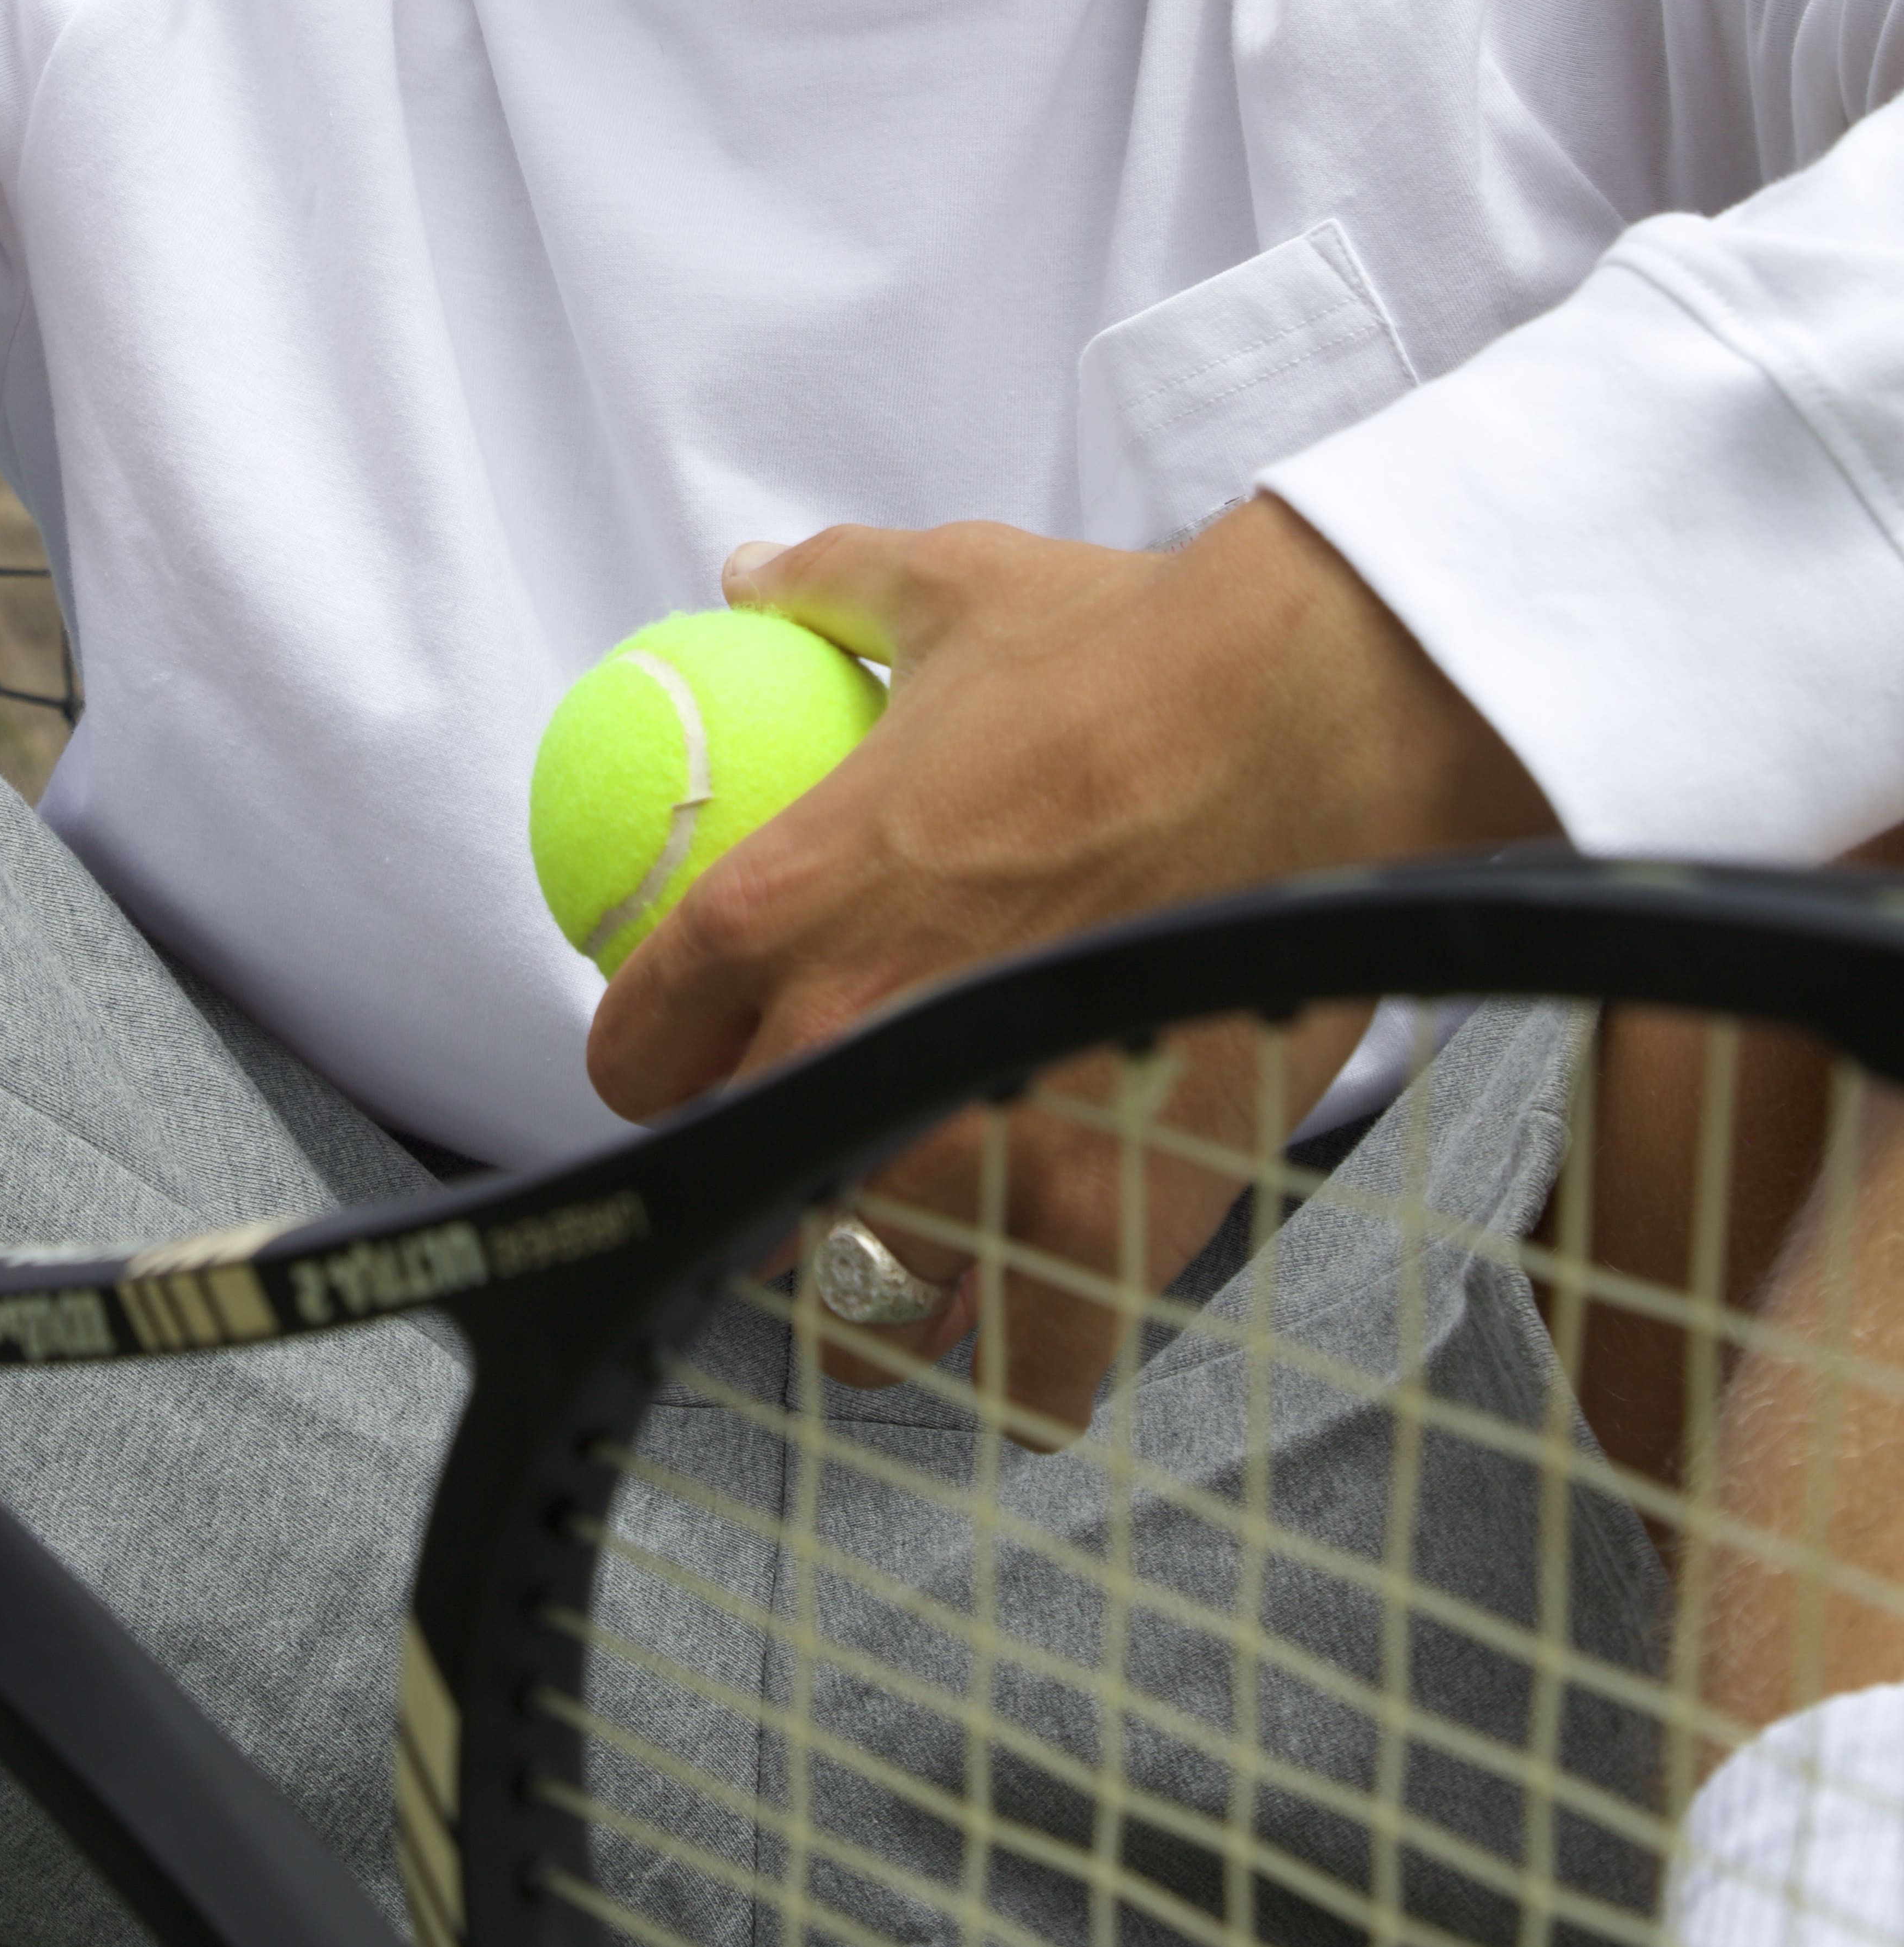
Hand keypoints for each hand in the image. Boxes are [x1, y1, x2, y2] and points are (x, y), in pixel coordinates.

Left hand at [590, 495, 1549, 1430]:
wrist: (1311, 722)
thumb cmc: (1127, 653)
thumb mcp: (949, 590)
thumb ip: (830, 588)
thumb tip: (751, 573)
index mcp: (783, 916)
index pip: (634, 1059)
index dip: (656, 1064)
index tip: (701, 1058)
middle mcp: (851, 1048)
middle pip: (739, 1190)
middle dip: (768, 1175)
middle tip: (827, 1144)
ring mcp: (977, 1153)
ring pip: (864, 1309)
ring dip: (879, 1287)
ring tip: (920, 1255)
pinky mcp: (1108, 1223)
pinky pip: (1027, 1373)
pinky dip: (1023, 1362)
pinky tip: (1033, 1318)